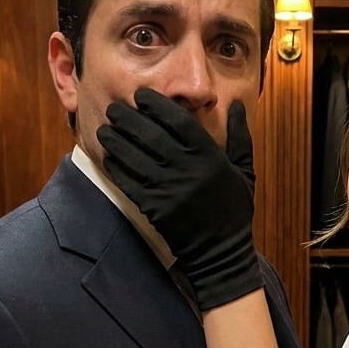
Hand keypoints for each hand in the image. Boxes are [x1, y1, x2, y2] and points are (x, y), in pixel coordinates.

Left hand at [97, 89, 262, 309]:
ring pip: (134, 157)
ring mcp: (168, 190)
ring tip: (104, 128)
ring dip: (116, 140)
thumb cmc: (233, 209)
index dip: (157, 105)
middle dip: (129, 118)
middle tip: (114, 107)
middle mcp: (187, 170)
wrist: (221, 252)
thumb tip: (239, 105)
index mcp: (210, 157)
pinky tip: (107, 156)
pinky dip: (116, 167)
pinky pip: (128, 182)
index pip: (179, 121)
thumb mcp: (244, 171)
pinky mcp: (154, 208)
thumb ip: (240, 137)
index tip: (141, 95)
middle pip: (150, 135)